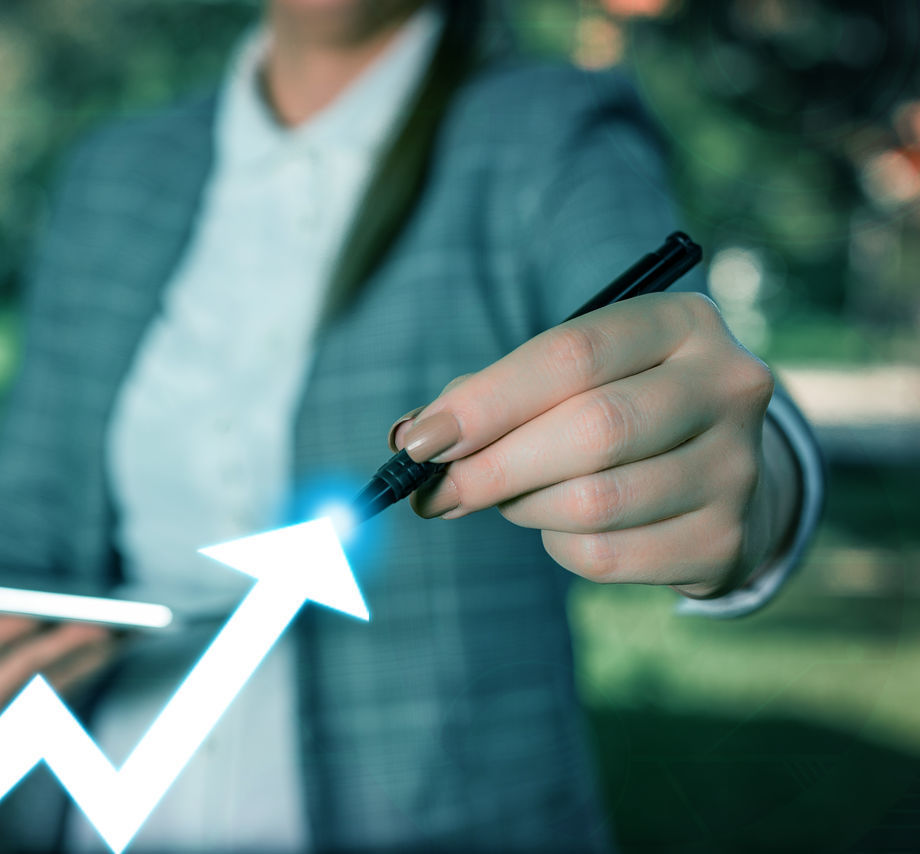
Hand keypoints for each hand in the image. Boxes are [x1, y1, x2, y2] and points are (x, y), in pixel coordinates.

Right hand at [0, 596, 123, 729]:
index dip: (2, 635)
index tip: (27, 610)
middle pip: (27, 676)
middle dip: (61, 650)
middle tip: (95, 621)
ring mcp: (21, 710)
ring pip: (62, 685)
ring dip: (92, 659)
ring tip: (122, 625)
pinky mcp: (53, 709)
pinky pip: (81, 684)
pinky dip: (103, 661)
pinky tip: (131, 633)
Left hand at [389, 292, 795, 597]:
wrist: (721, 475)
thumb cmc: (618, 408)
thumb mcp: (573, 378)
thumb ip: (494, 396)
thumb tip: (415, 439)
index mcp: (682, 323)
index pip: (572, 354)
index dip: (486, 401)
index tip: (420, 441)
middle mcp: (726, 386)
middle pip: (592, 430)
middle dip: (494, 467)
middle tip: (437, 491)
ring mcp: (737, 467)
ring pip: (594, 502)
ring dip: (525, 508)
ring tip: (514, 498)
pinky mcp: (724, 540)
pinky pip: (607, 555)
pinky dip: (560, 546)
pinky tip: (564, 526)